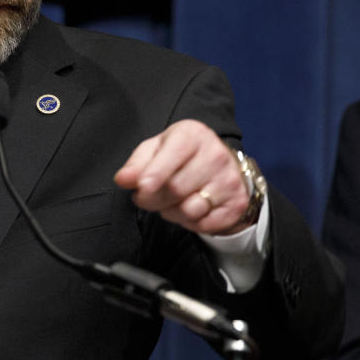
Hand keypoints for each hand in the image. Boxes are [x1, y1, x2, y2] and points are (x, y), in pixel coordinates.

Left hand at [114, 119, 251, 235]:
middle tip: (146, 198)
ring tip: (169, 202)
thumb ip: (137, 164)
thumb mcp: (156, 150)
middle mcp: (216, 154)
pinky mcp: (237, 203)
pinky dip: (190, 223)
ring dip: (170, 213)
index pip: (173, 155)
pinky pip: (205, 224)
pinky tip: (188, 209)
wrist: (221, 166)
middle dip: (153, 199)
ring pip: (190, 210)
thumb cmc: (181, 156)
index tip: (142, 188)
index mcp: (193, 134)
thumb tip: (123, 179)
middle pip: (176, 188)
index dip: (155, 174)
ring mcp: (229, 179)